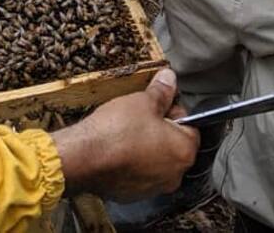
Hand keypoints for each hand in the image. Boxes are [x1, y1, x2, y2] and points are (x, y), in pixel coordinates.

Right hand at [51, 68, 198, 200]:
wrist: (83, 158)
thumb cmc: (117, 129)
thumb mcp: (142, 101)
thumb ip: (161, 91)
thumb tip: (170, 78)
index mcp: (184, 151)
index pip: (190, 126)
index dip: (172, 111)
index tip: (155, 104)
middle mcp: (174, 175)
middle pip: (173, 146)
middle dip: (159, 130)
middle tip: (138, 117)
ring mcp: (153, 188)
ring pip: (154, 161)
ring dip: (144, 147)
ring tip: (123, 132)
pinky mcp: (131, 195)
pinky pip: (136, 174)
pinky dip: (130, 163)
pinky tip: (114, 149)